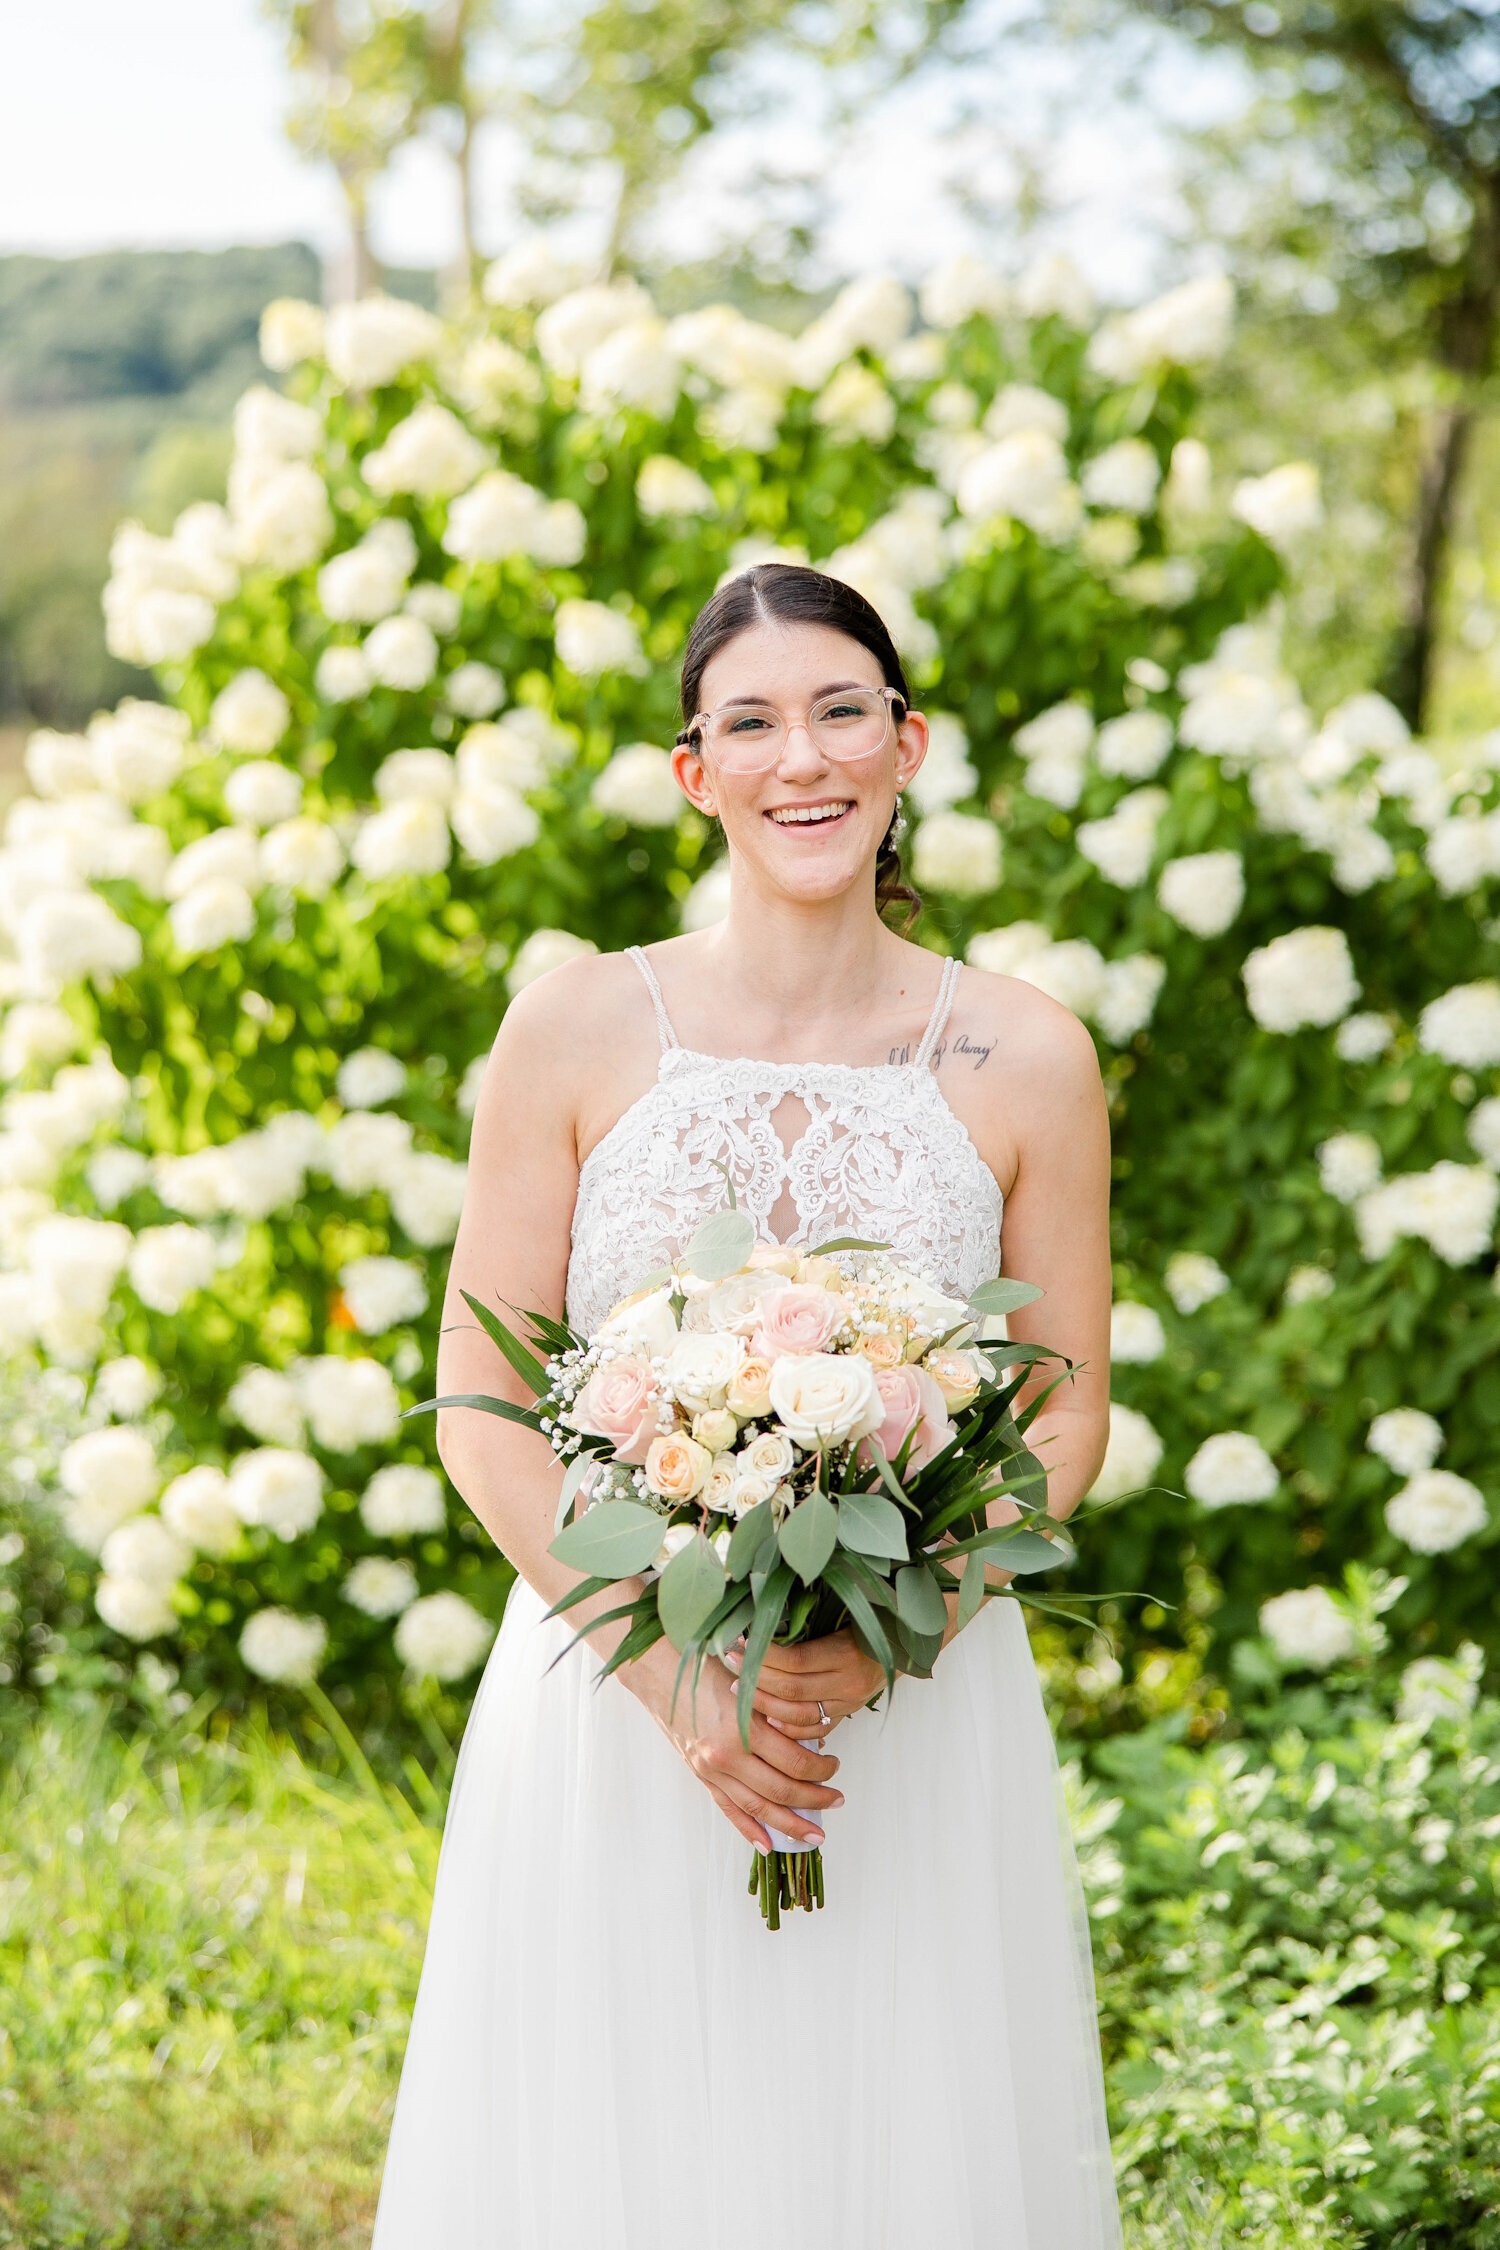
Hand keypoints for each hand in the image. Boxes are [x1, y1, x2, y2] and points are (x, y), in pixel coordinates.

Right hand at [618, 1639, 843, 1852]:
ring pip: (758, 1807)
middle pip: (781, 1790)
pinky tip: (767, 1844)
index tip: (836, 1765)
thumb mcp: (750, 1684)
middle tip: (837, 1800)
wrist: (660, 1673)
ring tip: (814, 1834)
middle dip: (814, 1800)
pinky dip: (748, 1829)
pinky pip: (728, 1808)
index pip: (794, 1762)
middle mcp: (727, 1756)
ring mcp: (711, 1770)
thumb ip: (779, 1714)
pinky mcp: (700, 1775)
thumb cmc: (709, 1668)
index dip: (821, 1770)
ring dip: (789, 1824)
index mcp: (744, 1729)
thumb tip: (813, 1742)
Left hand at [723, 1629, 886, 1739]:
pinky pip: (813, 1729)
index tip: (739, 1643)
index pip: (796, 1660)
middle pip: (793, 1689)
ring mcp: (848, 1703)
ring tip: (739, 1690)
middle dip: (756, 1679)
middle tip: (731, 1663)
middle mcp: (848, 1682)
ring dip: (764, 1704)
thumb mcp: (840, 1614)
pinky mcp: (846, 1714)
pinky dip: (787, 1727)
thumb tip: (760, 1620)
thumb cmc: (864, 1621)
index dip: (763, 1655)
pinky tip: (765, 1718)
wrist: (901, 1645)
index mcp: (846, 1652)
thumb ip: (805, 1622)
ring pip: (800, 1715)